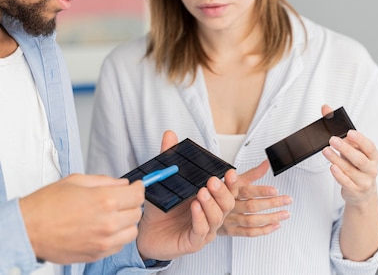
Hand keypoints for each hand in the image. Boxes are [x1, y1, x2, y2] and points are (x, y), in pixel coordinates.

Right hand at [19, 173, 143, 263]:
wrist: (28, 230)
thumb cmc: (46, 205)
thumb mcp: (76, 180)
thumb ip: (103, 181)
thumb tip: (121, 183)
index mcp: (104, 200)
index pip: (137, 194)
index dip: (138, 188)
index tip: (135, 187)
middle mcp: (108, 222)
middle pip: (137, 212)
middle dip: (131, 203)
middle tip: (120, 199)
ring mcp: (104, 241)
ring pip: (132, 232)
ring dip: (126, 222)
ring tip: (113, 215)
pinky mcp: (97, 254)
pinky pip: (119, 246)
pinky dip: (117, 237)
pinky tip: (104, 228)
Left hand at [136, 130, 235, 260]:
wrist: (146, 232)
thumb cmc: (161, 209)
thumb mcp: (165, 180)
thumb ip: (169, 158)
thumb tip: (170, 135)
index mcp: (209, 200)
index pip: (227, 190)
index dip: (231, 182)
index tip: (229, 171)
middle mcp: (210, 214)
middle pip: (227, 203)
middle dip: (222, 191)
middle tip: (212, 180)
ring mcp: (204, 229)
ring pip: (217, 218)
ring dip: (211, 204)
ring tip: (202, 193)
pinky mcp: (193, 242)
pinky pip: (201, 231)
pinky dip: (199, 219)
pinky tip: (195, 208)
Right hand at [218, 160, 290, 236]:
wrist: (202, 209)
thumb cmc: (222, 193)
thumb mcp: (236, 180)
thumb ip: (253, 173)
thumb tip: (267, 163)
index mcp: (229, 191)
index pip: (245, 191)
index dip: (260, 191)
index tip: (274, 190)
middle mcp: (229, 206)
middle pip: (251, 206)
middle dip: (271, 203)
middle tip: (286, 199)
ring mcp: (229, 219)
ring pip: (252, 220)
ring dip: (271, 217)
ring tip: (285, 213)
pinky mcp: (230, 230)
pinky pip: (248, 232)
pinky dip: (263, 230)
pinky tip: (275, 225)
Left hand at [321, 104, 377, 205]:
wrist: (362, 192)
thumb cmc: (356, 164)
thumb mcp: (350, 147)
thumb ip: (338, 127)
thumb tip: (325, 108)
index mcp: (372, 155)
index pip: (369, 147)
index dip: (360, 140)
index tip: (349, 132)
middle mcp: (370, 168)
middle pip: (360, 159)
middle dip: (346, 149)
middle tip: (332, 140)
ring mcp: (364, 181)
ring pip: (351, 170)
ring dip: (337, 160)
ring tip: (326, 151)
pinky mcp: (355, 190)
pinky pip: (347, 183)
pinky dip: (339, 175)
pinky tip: (332, 168)